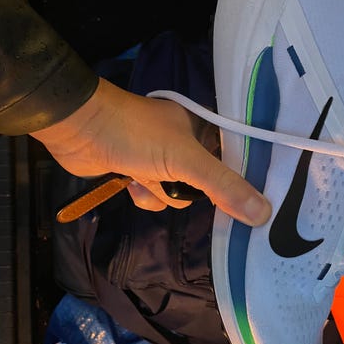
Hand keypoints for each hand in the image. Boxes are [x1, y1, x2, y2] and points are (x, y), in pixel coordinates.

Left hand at [30, 77, 270, 226]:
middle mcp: (187, 144)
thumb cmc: (136, 136)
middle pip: (206, 184)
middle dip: (186, 189)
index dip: (239, 182)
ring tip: (144, 177)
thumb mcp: (185, 160)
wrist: (79, 130)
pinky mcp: (141, 171)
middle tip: (176, 180)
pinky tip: (130, 182)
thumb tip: (264, 214)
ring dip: (160, 193)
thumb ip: (223, 186)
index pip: (234, 161)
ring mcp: (162, 159)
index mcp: (204, 131)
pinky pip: (156, 196)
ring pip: (178, 194)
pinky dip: (143, 194)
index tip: (248, 204)